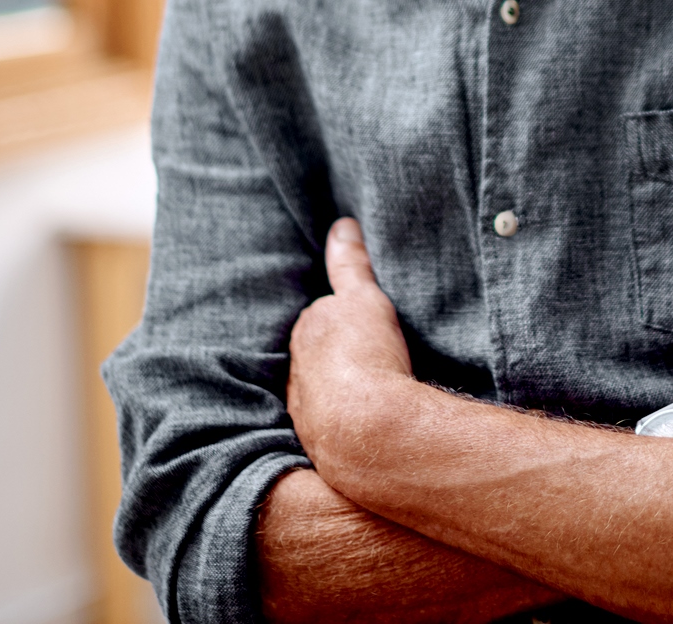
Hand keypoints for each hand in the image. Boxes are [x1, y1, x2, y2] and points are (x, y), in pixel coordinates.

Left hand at [287, 218, 413, 467]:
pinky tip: (370, 427)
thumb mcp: (363, 299)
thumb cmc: (366, 356)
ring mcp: (307, 411)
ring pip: (323, 395)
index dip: (340, 321)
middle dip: (335, 359)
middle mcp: (298, 372)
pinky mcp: (321, 445)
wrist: (368, 429)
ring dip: (341, 394)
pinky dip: (348, 424)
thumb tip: (342, 226)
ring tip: (374, 396)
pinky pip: (334, 428)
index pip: (319, 319)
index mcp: (308, 332)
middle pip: (316, 358)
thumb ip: (351, 264)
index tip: (359, 328)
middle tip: (369, 360)